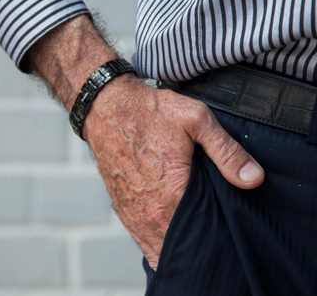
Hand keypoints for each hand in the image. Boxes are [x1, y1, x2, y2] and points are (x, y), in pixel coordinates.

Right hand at [83, 75, 264, 269]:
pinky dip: (159, 246)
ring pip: (162, 252)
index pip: (207, 236)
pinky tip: (172, 239)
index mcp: (174, 193)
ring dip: (180, 250)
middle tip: (217, 238)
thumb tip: (254, 179)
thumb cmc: (148, 112)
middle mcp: (152, 211)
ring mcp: (135, 214)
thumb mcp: (196, 120)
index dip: (223, 238)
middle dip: (203, 247)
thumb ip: (227, 151)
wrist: (106, 108)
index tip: (231, 233)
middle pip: (185, 248)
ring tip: (197, 241)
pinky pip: (143, 243)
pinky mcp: (123, 210)